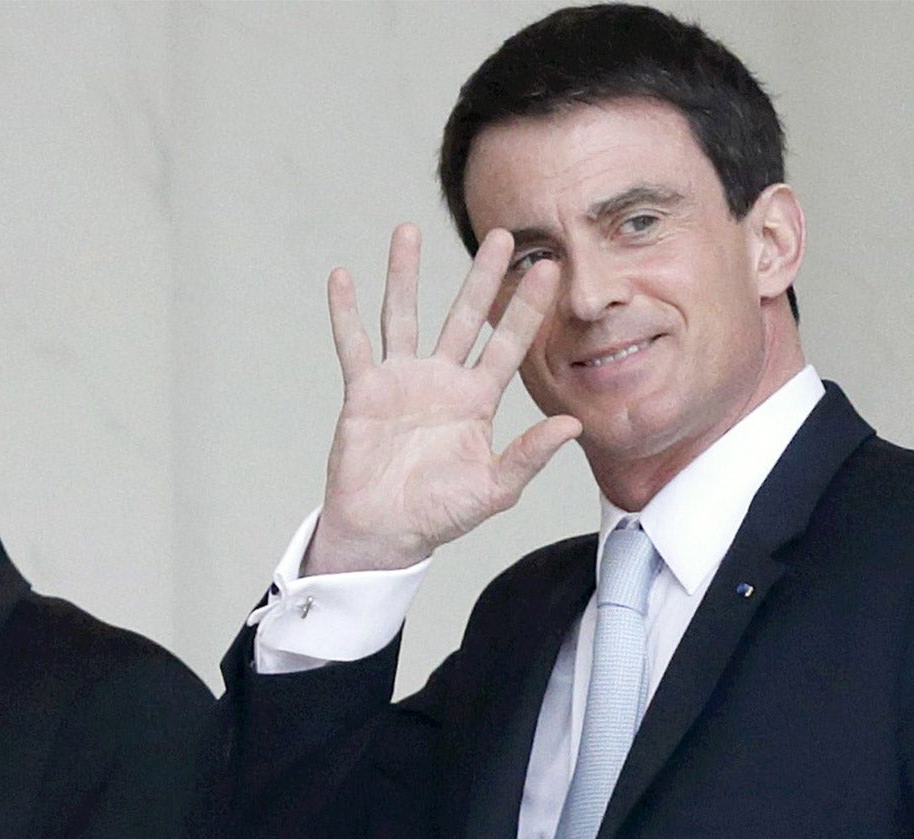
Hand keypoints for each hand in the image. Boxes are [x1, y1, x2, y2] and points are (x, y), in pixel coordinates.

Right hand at [307, 224, 581, 574]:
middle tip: (501, 233)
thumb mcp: (493, 489)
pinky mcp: (364, 391)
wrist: (384, 532)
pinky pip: (353, 344)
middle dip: (481, 276)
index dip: (527, 308)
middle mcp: (442, 381)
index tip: (548, 268)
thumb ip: (529, 456)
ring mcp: (401, 381)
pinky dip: (345, 312)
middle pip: (464, 316)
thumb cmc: (439, 515)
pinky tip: (342, 278)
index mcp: (477, 400)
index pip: (507, 344)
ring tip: (407, 232)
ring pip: (405, 316)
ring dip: (405, 275)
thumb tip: (571, 426)